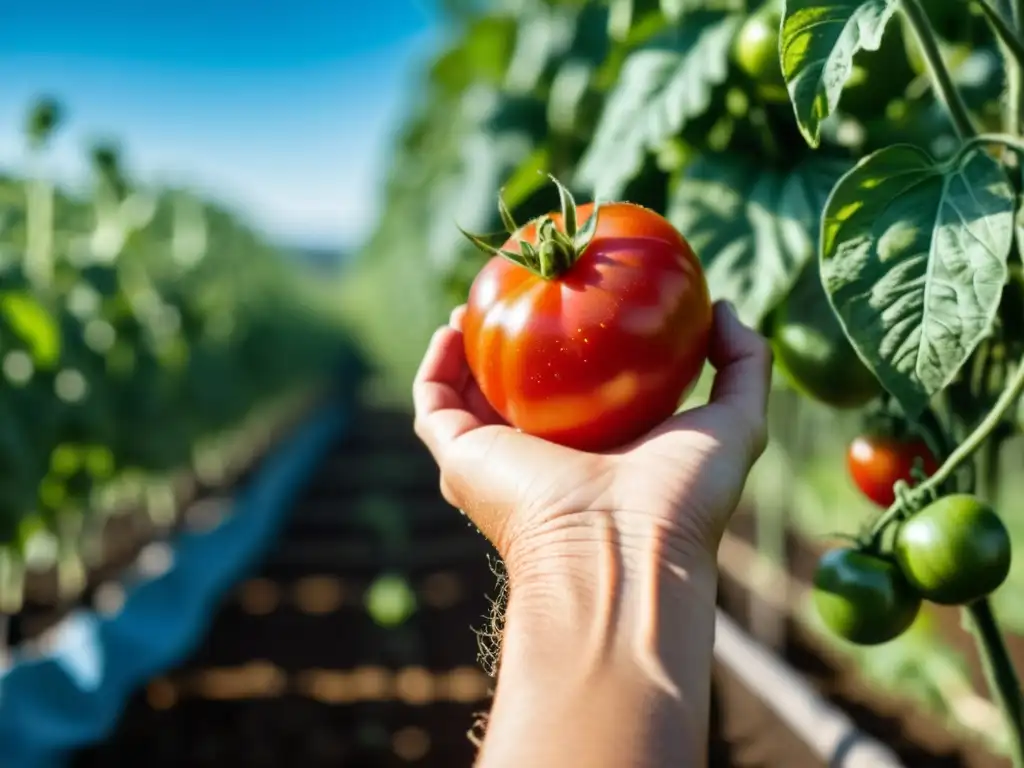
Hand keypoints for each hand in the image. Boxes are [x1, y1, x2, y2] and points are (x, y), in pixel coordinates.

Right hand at [412, 299, 771, 580]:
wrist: (624, 552)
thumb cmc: (683, 498)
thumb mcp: (735, 422)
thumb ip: (745, 364)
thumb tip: (723, 309)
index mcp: (594, 455)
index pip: (572, 397)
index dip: (568, 351)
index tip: (574, 300)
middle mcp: (539, 460)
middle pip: (511, 395)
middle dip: (506, 349)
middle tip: (515, 297)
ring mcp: (495, 462)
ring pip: (464, 397)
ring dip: (462, 351)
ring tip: (473, 306)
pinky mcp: (460, 461)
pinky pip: (433, 405)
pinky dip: (434, 365)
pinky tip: (453, 327)